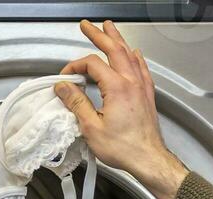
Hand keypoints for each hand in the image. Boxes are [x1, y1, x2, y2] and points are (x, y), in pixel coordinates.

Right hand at [55, 19, 189, 198]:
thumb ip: (77, 103)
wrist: (148, 158)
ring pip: (129, 54)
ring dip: (117, 40)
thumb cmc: (123, 148)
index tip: (66, 77)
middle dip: (99, 35)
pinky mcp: (147, 95)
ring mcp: (142, 87)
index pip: (92, 64)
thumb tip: (63, 87)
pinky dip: (134, 56)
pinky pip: (141, 68)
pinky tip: (134, 53)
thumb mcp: (92, 128)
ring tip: (109, 29)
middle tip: (88, 25)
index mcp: (117, 87)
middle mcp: (131, 82)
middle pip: (114, 49)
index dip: (75, 66)